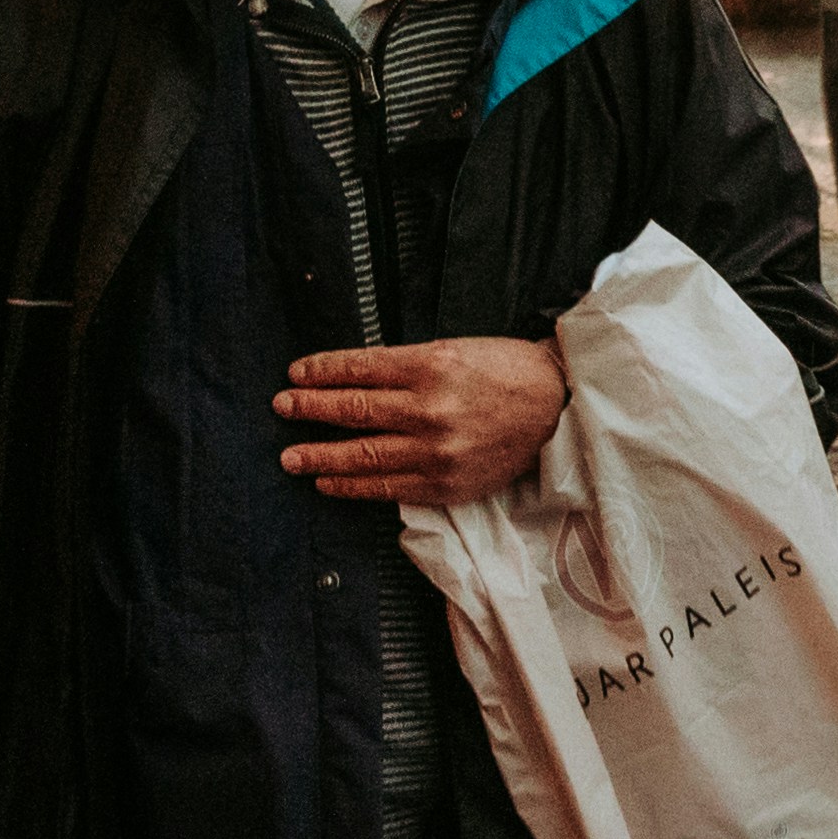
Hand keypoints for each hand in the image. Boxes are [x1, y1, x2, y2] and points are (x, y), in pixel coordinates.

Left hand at [275, 336, 567, 506]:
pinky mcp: (446, 484)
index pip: (360, 369)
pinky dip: (354, 486)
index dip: (322, 372)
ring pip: (365, 455)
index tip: (296, 373)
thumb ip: (406, 366)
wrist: (555, 408)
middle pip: (355, 411)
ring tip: (291, 457)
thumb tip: (353, 380)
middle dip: (311, 409)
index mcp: (432, 366)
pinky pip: (389, 488)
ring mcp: (437, 452)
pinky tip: (330, 483)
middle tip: (282, 407)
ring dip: (321, 456)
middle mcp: (431, 409)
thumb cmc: (505, 370)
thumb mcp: (455, 350)